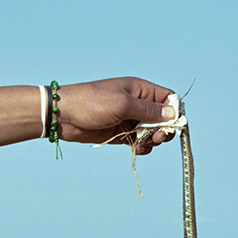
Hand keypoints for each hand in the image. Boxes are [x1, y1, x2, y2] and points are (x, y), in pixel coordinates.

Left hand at [57, 78, 177, 154]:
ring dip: (152, 140)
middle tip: (155, 137)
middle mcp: (138, 103)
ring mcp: (129, 119)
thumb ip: (148, 111)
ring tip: (142, 143)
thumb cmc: (91, 103)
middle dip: (164, 129)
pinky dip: (142, 146)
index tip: (172, 126)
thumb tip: (172, 115)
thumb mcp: (122, 105)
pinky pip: (140, 141)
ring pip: (152, 132)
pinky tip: (136, 148)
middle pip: (163, 118)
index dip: (174, 113)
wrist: (63, 116)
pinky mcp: (121, 133)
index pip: (168, 99)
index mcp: (140, 89)